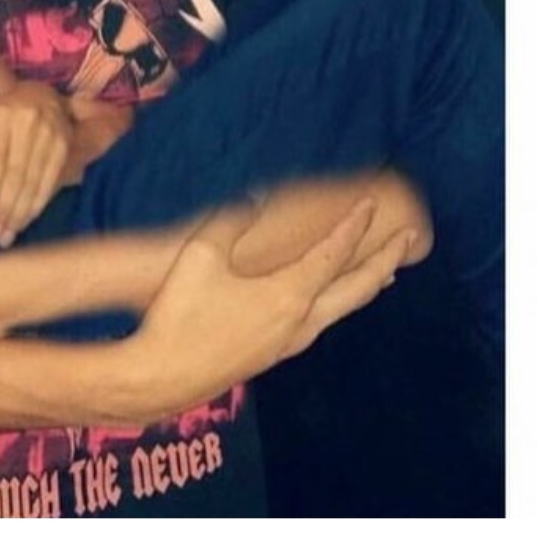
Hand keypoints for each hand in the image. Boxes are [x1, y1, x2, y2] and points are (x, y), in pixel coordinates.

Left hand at [0, 78, 72, 247]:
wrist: (43, 96)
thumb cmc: (3, 113)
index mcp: (2, 118)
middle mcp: (27, 125)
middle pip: (16, 174)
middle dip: (6, 207)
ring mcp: (49, 135)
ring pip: (34, 180)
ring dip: (21, 211)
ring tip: (7, 235)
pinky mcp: (64, 145)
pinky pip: (51, 179)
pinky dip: (38, 202)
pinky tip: (26, 220)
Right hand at [124, 198, 416, 417]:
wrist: (163, 376)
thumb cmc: (181, 314)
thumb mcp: (201, 256)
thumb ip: (231, 222)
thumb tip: (254, 196)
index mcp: (289, 295)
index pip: (332, 255)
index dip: (353, 227)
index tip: (370, 204)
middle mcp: (300, 321)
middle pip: (356, 289)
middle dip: (385, 261)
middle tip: (410, 240)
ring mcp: (289, 343)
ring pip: (342, 310)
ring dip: (366, 286)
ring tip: (383, 273)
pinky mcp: (273, 354)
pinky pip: (322, 322)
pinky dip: (340, 303)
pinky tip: (328, 302)